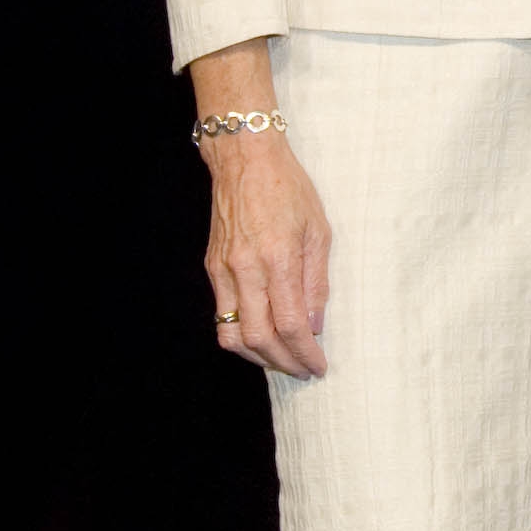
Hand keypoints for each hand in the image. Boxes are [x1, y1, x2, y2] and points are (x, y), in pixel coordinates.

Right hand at [202, 127, 332, 377]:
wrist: (245, 160)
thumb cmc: (289, 188)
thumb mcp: (319, 229)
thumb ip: (316, 281)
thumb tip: (315, 324)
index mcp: (278, 259)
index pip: (290, 324)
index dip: (304, 352)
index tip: (318, 366)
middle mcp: (246, 270)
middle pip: (259, 338)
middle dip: (284, 362)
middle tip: (303, 370)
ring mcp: (224, 271)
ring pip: (232, 335)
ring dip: (259, 357)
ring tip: (283, 361)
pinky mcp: (212, 268)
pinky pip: (222, 316)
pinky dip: (240, 337)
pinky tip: (260, 339)